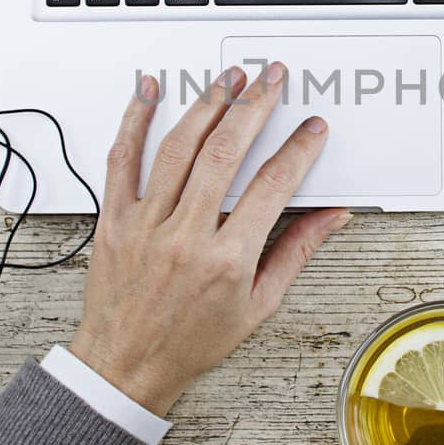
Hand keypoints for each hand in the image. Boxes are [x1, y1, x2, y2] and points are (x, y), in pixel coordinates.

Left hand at [69, 62, 347, 414]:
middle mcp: (184, 237)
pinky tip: (149, 91)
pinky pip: (121, 159)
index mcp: (226, 261)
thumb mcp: (257, 306)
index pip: (272, 188)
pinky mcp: (114, 220)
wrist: (125, 366)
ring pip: (177, 148)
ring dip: (206, 105)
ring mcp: (145, 225)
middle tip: (270, 78)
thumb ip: (295, 253)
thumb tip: (329, 217)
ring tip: (227, 78)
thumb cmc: (189, 341)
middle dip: (253, 107)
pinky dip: (135, 120)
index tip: (311, 129)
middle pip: (224, 153)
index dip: (297, 150)